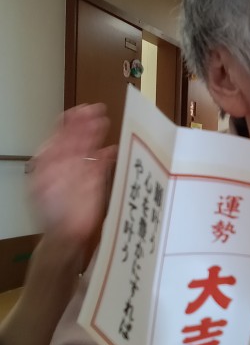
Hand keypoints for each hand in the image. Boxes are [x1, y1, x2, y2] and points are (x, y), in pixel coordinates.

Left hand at [28, 103, 115, 245]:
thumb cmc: (50, 213)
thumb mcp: (42, 185)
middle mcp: (66, 162)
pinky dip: (108, 155)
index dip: (70, 121)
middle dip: (87, 123)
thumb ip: (51, 165)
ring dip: (96, 134)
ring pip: (90, 146)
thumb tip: (59, 146)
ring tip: (104, 121)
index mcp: (50, 161)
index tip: (80, 110)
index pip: (61, 135)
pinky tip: (112, 149)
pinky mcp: (96, 180)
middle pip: (77, 137)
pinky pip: (102, 163)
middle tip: (97, 110)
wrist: (64, 234)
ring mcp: (81, 170)